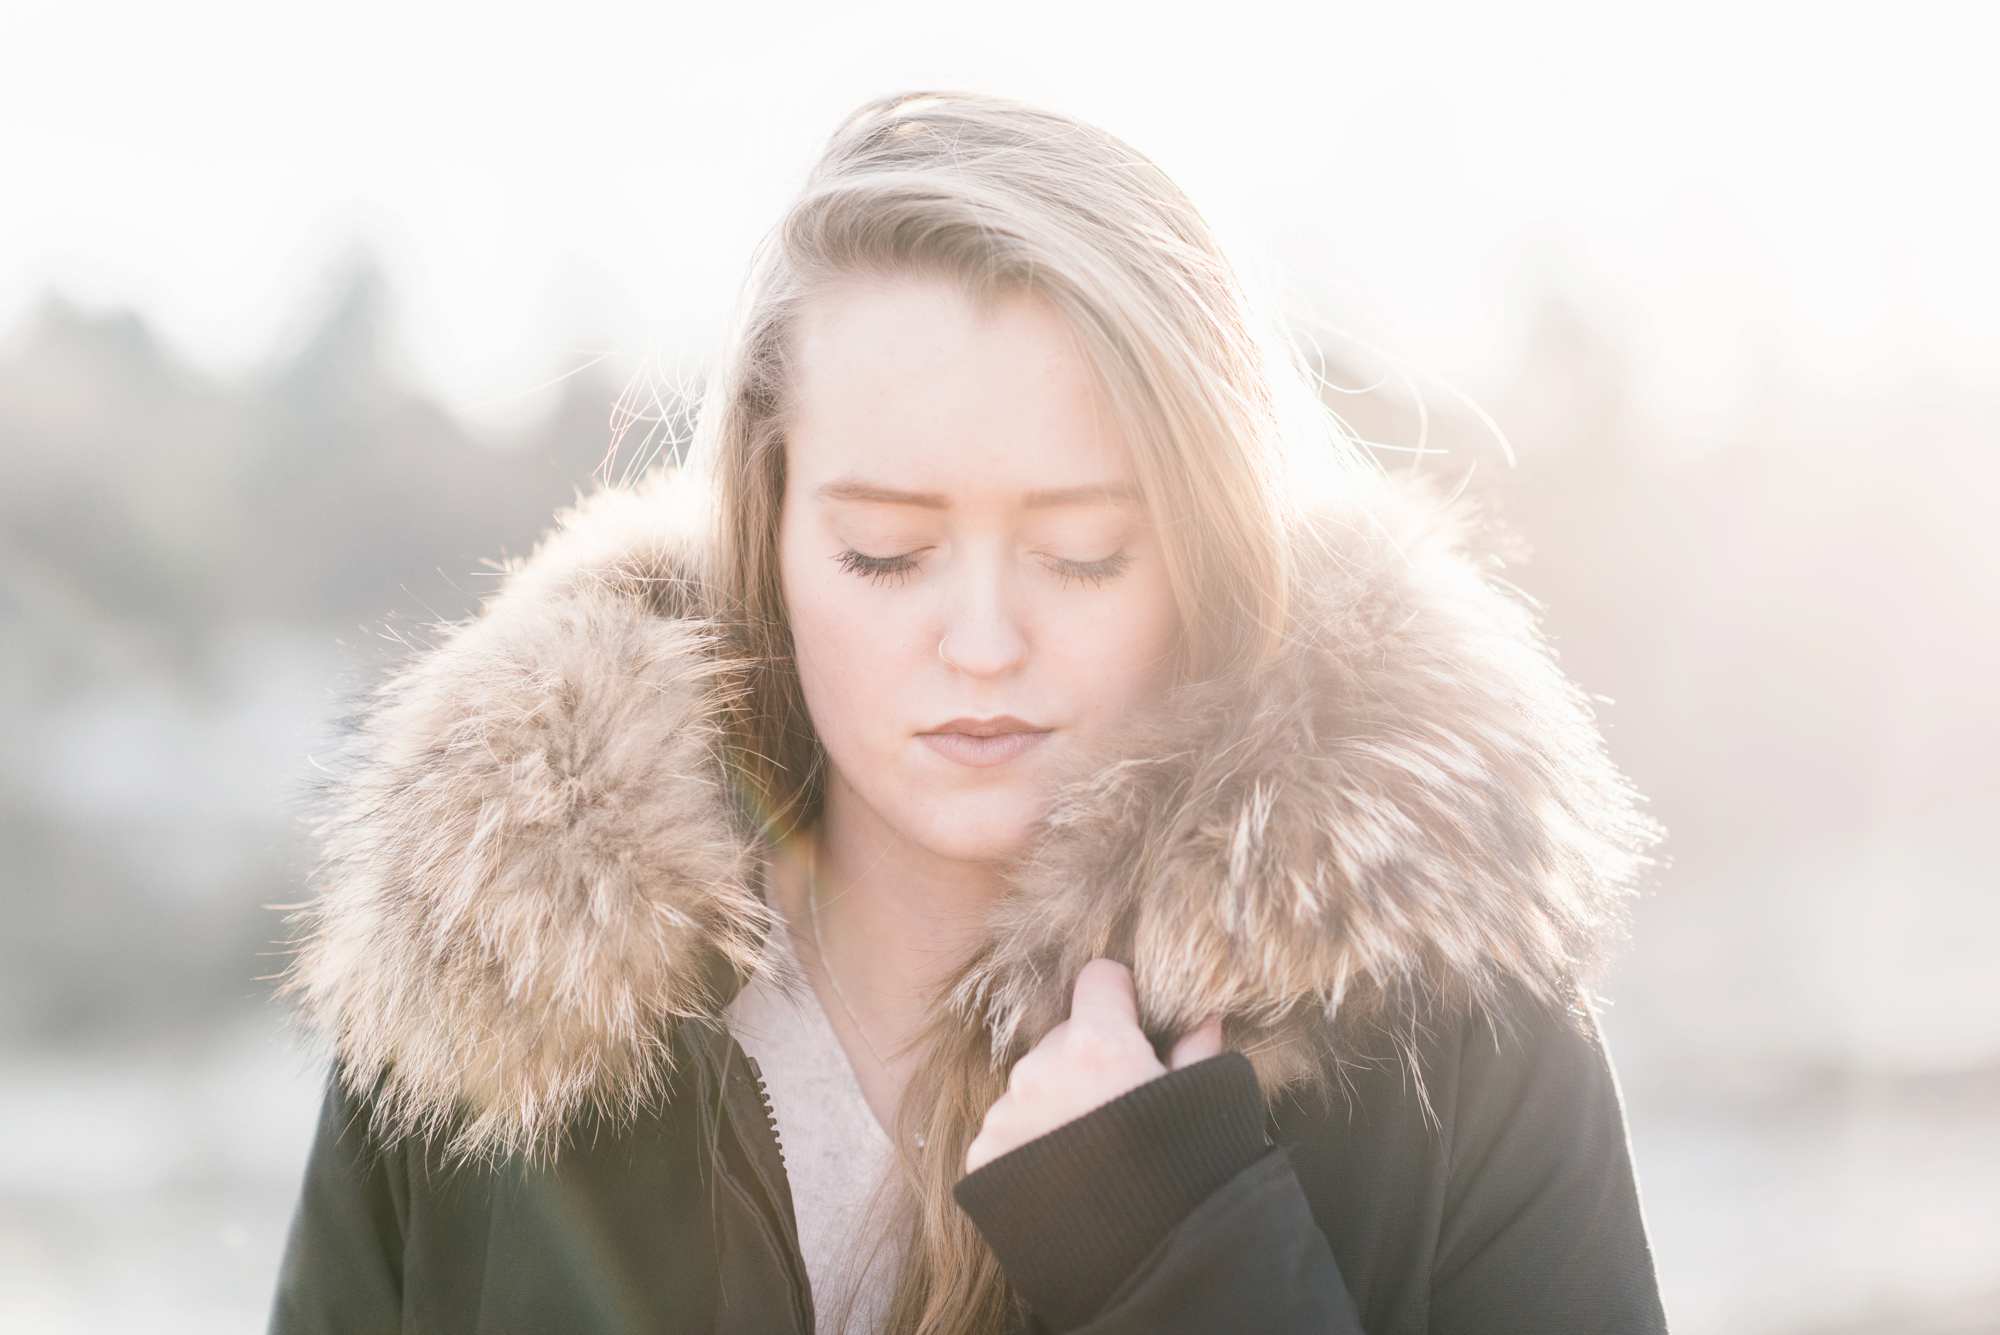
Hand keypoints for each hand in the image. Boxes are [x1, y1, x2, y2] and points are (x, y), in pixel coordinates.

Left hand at [964, 957, 1225, 1174]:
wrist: (1149, 1267)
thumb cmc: (1189, 1176)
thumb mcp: (1208, 1105)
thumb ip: (1198, 1051)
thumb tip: (1203, 1016)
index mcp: (1099, 1044)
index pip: (1099, 979)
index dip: (1122, 998)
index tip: (1136, 1023)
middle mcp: (1043, 1069)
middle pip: (1066, 1037)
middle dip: (1090, 1059)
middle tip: (1120, 1106)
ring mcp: (1008, 1113)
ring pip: (1034, 1084)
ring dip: (1058, 1102)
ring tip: (1092, 1152)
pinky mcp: (985, 1155)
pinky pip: (1008, 1128)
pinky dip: (1031, 1143)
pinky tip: (1063, 1177)